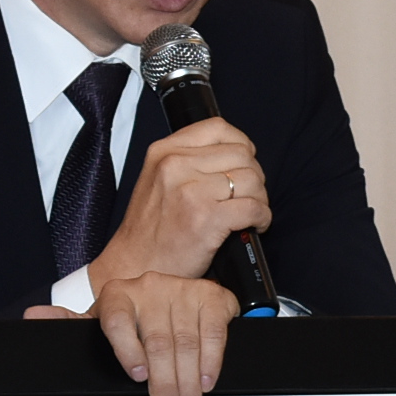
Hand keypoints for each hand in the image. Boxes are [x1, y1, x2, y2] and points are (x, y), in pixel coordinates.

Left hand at [25, 272, 241, 395]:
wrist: (168, 291)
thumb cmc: (133, 314)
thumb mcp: (100, 321)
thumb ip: (69, 324)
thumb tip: (34, 318)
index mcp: (117, 294)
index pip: (117, 322)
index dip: (128, 352)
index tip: (137, 377)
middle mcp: (149, 287)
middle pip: (157, 340)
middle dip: (165, 382)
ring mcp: (182, 290)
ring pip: (185, 341)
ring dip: (189, 380)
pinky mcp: (211, 296)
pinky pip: (213, 331)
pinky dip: (211, 359)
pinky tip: (206, 379)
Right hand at [90, 116, 269, 291]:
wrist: (133, 267)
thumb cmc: (150, 230)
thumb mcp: (158, 180)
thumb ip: (189, 160)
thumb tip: (235, 154)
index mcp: (164, 152)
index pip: (218, 128)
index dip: (241, 145)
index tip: (244, 163)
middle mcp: (175, 165)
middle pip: (242, 155)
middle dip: (254, 177)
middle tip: (248, 196)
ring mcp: (191, 191)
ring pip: (252, 180)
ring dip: (259, 199)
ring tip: (250, 212)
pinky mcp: (207, 218)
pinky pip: (254, 208)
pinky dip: (262, 218)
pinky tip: (254, 226)